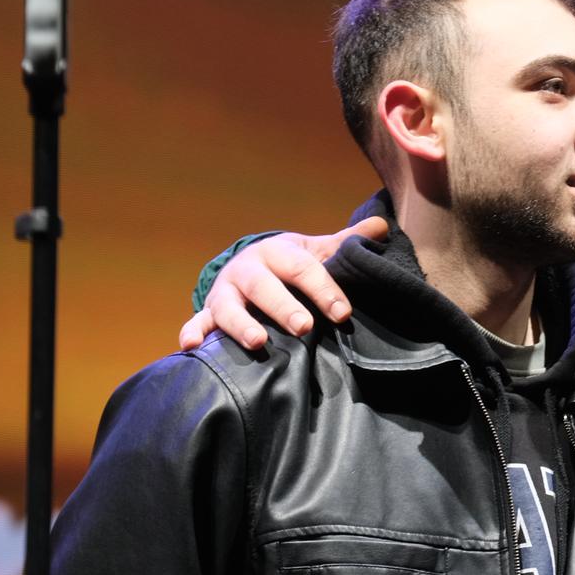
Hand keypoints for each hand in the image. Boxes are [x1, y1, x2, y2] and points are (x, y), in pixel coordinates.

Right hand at [177, 217, 386, 350]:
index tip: (343, 313)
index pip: (302, 269)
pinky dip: (192, 332)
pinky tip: (191, 347)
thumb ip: (346, 244)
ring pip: (228, 307)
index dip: (324, 289)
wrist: (250, 266)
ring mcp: (226, 292)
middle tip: (304, 327)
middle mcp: (248, 269)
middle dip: (283, 307)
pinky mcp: (208, 311)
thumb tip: (383, 227)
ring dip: (241, 324)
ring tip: (258, 342)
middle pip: (264, 287)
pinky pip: (197, 322)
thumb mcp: (314, 251)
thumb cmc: (289, 264)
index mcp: (277, 252)